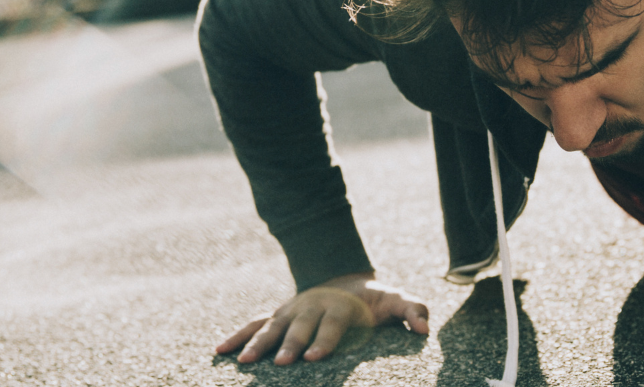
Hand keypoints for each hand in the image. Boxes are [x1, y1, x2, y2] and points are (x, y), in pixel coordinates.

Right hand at [215, 272, 430, 364]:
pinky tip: (219, 352)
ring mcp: (291, 310)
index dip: (325, 340)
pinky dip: (236, 336)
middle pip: (299, 327)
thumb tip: (424, 329)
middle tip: (281, 363)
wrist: (346, 279)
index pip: (332, 324)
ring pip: (271, 326)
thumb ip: (413, 311)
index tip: (317, 357)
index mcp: (339, 304)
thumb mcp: (396, 300)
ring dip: (257, 343)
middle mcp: (311, 306)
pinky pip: (253, 324)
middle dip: (290, 344)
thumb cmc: (374, 299)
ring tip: (245, 362)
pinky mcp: (277, 315)